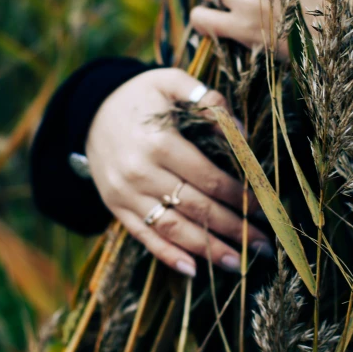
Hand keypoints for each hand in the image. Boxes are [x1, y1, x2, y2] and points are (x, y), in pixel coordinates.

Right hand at [85, 68, 271, 276]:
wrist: (89, 112)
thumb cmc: (140, 96)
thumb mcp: (170, 82)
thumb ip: (207, 99)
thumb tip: (242, 134)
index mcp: (158, 142)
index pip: (208, 178)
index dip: (238, 195)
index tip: (262, 207)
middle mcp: (140, 173)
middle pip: (196, 208)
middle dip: (233, 228)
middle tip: (263, 244)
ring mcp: (125, 195)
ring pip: (173, 229)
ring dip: (208, 249)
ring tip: (237, 263)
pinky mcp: (117, 208)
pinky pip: (144, 237)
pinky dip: (168, 256)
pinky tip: (193, 270)